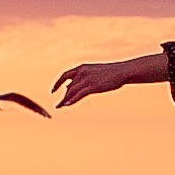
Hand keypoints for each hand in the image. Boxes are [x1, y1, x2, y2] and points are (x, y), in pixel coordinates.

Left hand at [51, 51, 168, 106]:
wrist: (121, 71)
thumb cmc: (109, 73)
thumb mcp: (93, 72)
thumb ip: (82, 79)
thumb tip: (71, 88)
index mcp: (81, 67)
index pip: (64, 75)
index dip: (57, 83)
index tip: (52, 91)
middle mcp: (82, 73)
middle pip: (68, 87)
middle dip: (62, 97)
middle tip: (57, 106)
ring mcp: (87, 79)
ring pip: (71, 91)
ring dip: (64, 100)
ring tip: (59, 107)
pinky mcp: (92, 86)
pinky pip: (79, 95)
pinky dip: (72, 100)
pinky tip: (67, 105)